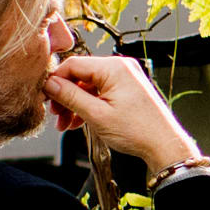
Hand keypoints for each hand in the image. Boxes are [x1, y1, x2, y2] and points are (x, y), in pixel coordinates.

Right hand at [43, 48, 200, 179]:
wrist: (164, 145)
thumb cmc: (137, 130)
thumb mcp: (96, 115)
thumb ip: (70, 97)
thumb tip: (49, 85)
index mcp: (114, 67)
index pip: (74, 64)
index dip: (56, 81)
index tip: (44, 97)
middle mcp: (120, 67)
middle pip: (80, 76)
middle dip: (65, 96)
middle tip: (56, 116)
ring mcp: (125, 78)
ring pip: (89, 86)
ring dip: (75, 104)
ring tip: (65, 125)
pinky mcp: (127, 90)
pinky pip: (101, 93)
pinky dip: (88, 106)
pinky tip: (78, 123)